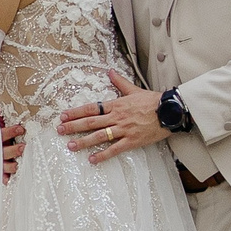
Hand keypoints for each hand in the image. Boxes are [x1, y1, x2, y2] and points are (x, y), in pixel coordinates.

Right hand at [0, 100, 25, 181]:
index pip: (0, 133)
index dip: (11, 132)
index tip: (21, 129)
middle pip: (1, 151)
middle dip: (12, 150)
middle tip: (23, 147)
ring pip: (0, 164)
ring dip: (11, 165)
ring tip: (19, 163)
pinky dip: (2, 177)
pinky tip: (8, 180)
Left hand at [54, 70, 169, 163]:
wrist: (170, 111)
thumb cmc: (153, 101)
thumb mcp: (134, 89)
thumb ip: (120, 82)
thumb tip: (110, 71)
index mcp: (116, 104)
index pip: (91, 108)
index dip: (76, 112)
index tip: (63, 116)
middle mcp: (117, 117)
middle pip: (91, 122)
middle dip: (73, 126)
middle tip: (60, 130)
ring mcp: (124, 129)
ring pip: (100, 136)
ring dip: (84, 141)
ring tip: (71, 146)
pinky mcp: (132, 140)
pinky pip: (115, 149)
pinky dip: (103, 155)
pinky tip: (93, 159)